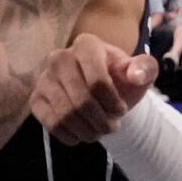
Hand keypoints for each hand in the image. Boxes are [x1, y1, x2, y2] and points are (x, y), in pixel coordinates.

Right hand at [30, 33, 157, 145]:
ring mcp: (44, 78)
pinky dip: (68, 135)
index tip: (122, 111)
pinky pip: (50, 122)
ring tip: (98, 133)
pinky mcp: (35, 98)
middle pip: (81, 100)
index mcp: (86, 45)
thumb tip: (135, 76)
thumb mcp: (140, 71)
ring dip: (86, 131)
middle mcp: (59, 57)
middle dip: (101, 121)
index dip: (112, 102)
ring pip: (65, 114)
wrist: (100, 91)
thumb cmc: (121, 79)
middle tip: (112, 128)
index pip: (97, 80)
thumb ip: (145, 69)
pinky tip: (80, 135)